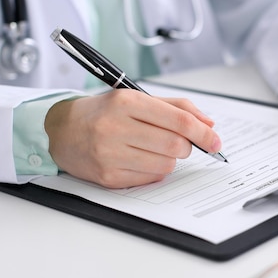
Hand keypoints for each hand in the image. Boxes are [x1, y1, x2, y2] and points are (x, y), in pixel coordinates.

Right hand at [44, 89, 221, 187]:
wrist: (62, 130)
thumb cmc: (104, 113)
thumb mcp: (136, 98)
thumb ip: (176, 108)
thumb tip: (208, 124)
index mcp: (127, 103)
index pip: (179, 121)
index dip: (203, 133)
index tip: (215, 141)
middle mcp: (116, 127)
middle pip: (176, 145)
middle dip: (186, 146)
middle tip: (178, 142)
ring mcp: (110, 154)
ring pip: (166, 165)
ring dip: (169, 159)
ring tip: (152, 148)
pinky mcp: (108, 177)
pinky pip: (150, 179)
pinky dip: (154, 170)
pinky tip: (138, 159)